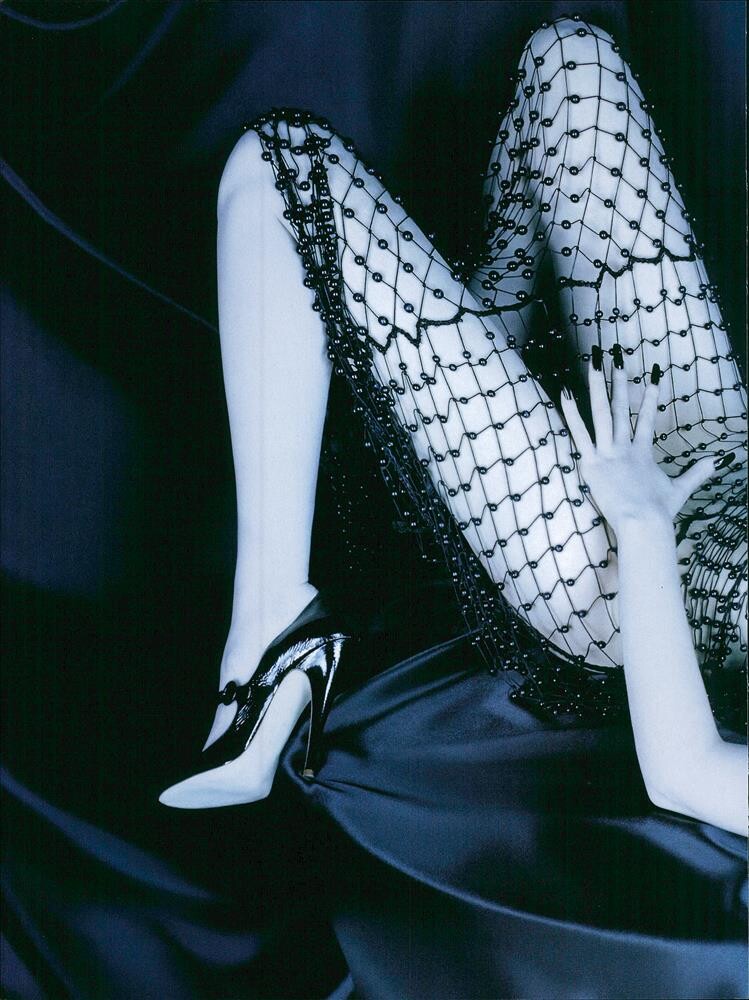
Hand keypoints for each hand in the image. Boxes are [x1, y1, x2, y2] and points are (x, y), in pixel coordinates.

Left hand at [559, 356, 721, 534]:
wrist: (644, 522)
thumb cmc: (659, 511)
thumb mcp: (679, 489)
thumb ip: (696, 473)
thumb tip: (718, 462)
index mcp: (643, 452)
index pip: (647, 418)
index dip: (651, 396)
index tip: (654, 375)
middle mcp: (624, 447)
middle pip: (620, 408)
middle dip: (619, 382)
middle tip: (616, 358)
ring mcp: (608, 453)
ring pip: (600, 412)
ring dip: (597, 386)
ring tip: (593, 363)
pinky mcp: (592, 463)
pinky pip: (579, 433)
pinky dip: (571, 413)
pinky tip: (565, 393)